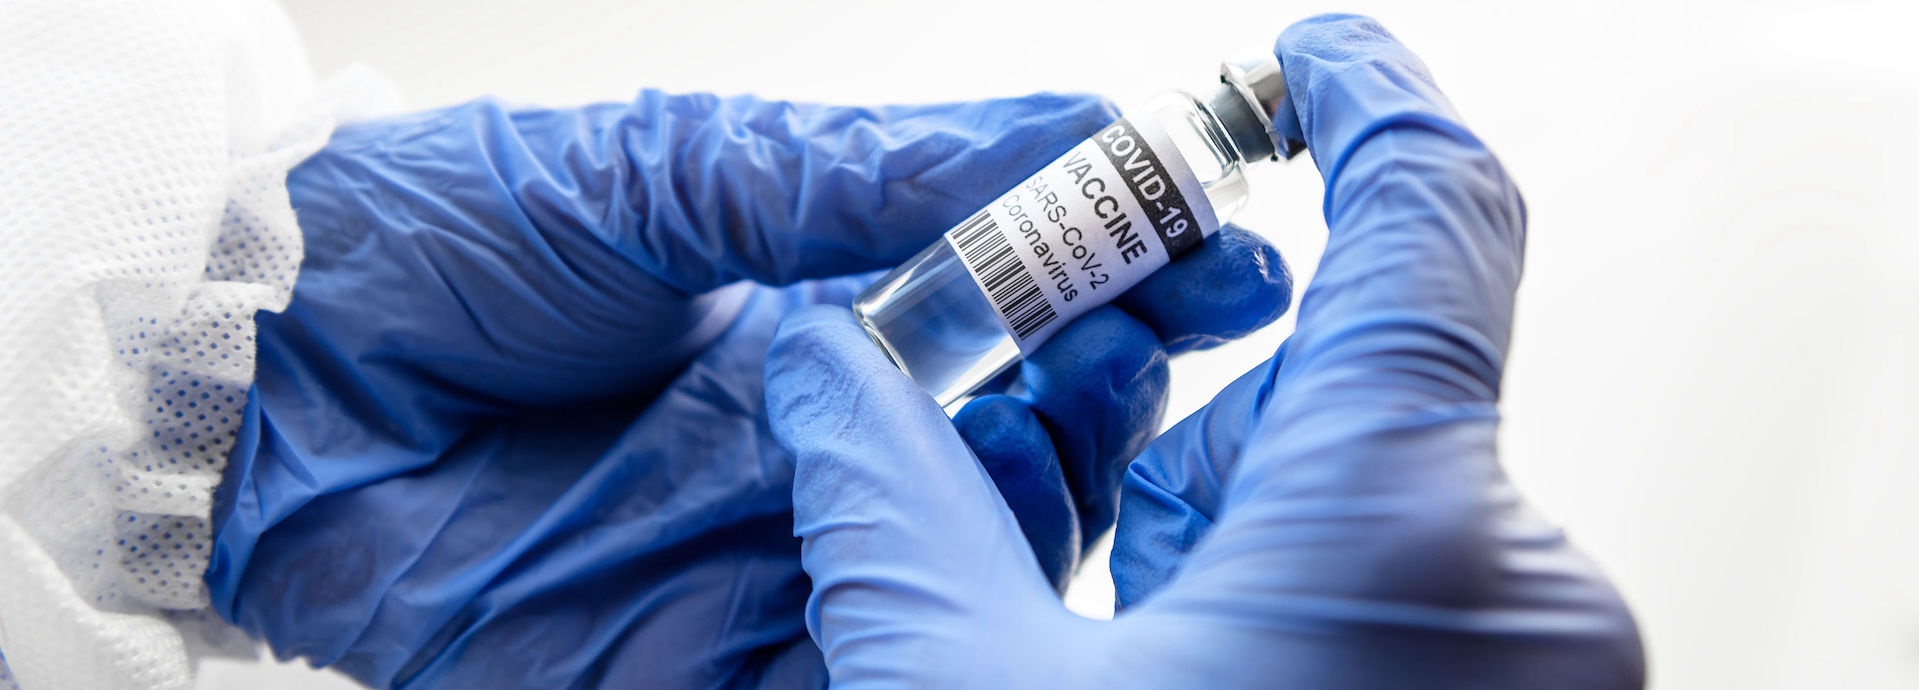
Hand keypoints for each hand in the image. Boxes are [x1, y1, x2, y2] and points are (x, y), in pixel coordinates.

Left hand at [204, 89, 1292, 687]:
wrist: (271, 368)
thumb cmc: (451, 237)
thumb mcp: (683, 167)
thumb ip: (873, 171)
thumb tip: (1070, 133)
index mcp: (825, 319)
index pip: (1021, 313)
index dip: (1124, 281)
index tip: (1215, 246)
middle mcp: (825, 445)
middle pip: (1026, 445)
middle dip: (1116, 385)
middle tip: (1165, 322)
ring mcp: (780, 555)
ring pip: (972, 563)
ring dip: (1057, 493)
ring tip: (1080, 404)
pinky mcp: (721, 662)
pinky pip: (868, 663)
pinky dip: (946, 625)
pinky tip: (989, 557)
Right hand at [766, 14, 1643, 688]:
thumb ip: (888, 495)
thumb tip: (818, 362)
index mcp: (1415, 535)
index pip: (1430, 210)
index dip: (1359, 95)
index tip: (1303, 54)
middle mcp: (1524, 591)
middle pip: (1338, 395)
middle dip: (1188, 430)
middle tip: (1067, 520)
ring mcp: (1539, 672)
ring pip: (1357, 506)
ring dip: (1219, 543)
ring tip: (1110, 667)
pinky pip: (1393, 594)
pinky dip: (1274, 611)